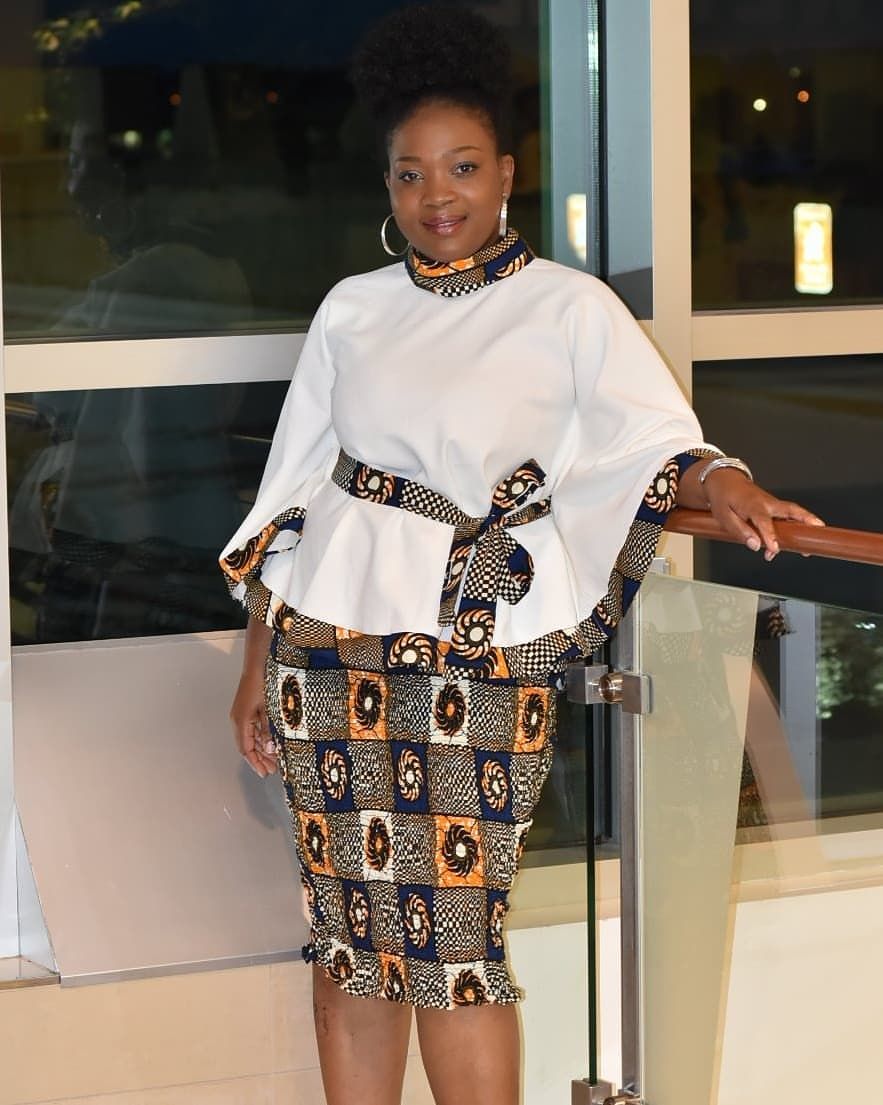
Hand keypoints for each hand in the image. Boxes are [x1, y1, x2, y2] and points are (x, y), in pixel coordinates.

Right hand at [230, 668, 276, 777]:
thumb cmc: (263, 683)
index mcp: (241, 721)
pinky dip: (261, 737)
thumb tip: (270, 749)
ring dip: (261, 749)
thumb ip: (268, 729)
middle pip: (247, 746)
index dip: (255, 762)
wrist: (258, 663)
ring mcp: (242, 714)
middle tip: (273, 769)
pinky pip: (252, 729)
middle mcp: (238, 720)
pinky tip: (271, 742)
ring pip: (250, 738)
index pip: (246, 749)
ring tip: (274, 759)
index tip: (264, 773)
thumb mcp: (269, 709)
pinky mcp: (247, 709)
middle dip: (260, 759)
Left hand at [702, 468, 824, 560]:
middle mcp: (767, 503)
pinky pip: (789, 514)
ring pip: (794, 511)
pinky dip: (799, 523)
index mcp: (752, 505)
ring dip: (807, 522)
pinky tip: (800, 537)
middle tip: (817, 531)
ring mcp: (773, 504)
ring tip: (816, 537)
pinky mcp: (775, 507)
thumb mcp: (724, 516)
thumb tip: (755, 545)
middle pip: (790, 510)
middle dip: (805, 520)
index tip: (774, 549)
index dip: (770, 536)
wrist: (724, 481)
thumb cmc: (724, 498)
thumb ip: (739, 531)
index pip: (763, 522)